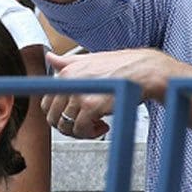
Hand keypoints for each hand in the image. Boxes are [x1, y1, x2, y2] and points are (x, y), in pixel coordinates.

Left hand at [41, 49, 177, 137]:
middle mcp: (69, 82)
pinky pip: (81, 129)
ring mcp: (79, 94)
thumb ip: (68, 62)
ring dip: (81, 131)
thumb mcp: (90, 59)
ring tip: (96, 126)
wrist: (144, 71)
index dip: (58, 115)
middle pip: (53, 117)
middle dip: (68, 127)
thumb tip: (50, 58)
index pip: (47, 102)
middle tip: (84, 125)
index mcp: (67, 72)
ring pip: (67, 126)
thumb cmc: (122, 66)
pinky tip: (104, 126)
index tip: (71, 118)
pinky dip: (91, 133)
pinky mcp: (91, 107)